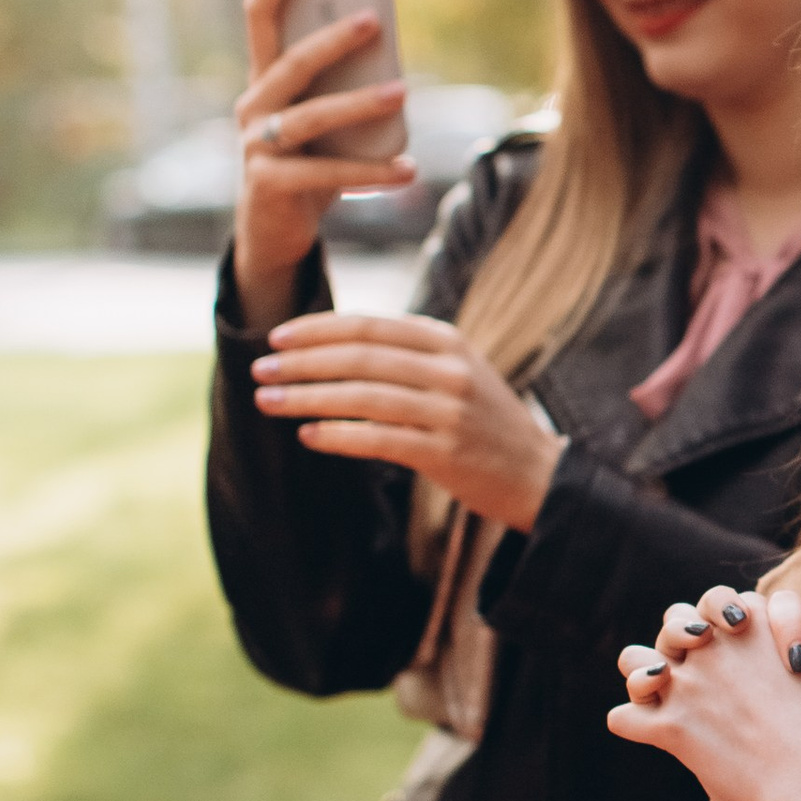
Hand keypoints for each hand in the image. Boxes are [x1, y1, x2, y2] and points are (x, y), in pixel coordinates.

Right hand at [232, 0, 416, 326]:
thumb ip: (342, 85)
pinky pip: (325, 173)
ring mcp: (255, 147)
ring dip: (360, 102)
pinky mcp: (270, 185)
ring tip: (403, 91)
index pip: (261, 16)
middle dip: (331, 37)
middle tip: (374, 18)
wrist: (276, 235)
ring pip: (310, 116)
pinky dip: (371, 171)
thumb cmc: (308, 165)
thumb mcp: (325, 121)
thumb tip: (389, 48)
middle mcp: (252, 107)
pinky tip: (407, 168)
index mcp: (264, 81)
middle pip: (290, 62)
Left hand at [250, 313, 562, 528]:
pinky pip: (378, 440)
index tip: (276, 338)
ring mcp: (449, 412)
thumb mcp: (457, 371)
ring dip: (307, 398)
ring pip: (362, 397)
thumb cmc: (485, 422)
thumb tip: (333, 344)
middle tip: (261, 370)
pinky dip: (338, 436)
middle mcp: (450, 371)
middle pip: (359, 358)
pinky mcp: (445, 452)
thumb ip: (408, 353)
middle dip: (302, 363)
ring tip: (268, 402)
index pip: (369, 327)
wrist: (539, 474)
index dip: (317, 330)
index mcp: (448, 342)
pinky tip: (308, 436)